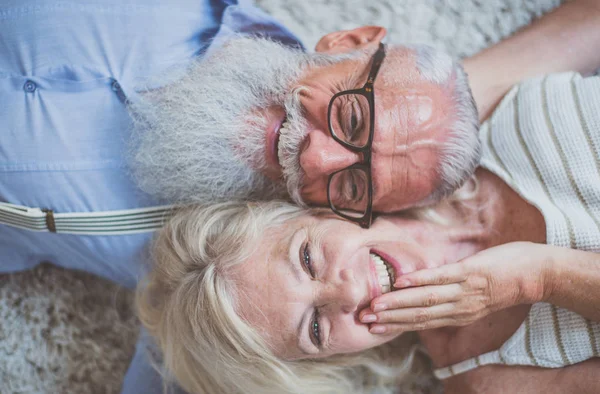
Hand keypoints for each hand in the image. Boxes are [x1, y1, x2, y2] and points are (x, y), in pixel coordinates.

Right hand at [360, 242, 553, 333]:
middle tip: (364, 319)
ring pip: (426, 299)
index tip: (372, 328)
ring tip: (376, 305)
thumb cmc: (504, 282)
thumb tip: (426, 290)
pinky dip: (420, 280)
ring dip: (399, 303)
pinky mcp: (471, 272)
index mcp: (459, 314)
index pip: (421, 322)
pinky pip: (442, 277)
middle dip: (389, 318)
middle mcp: (459, 308)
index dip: (396, 325)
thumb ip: (451, 297)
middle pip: (419, 315)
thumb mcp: (475, 298)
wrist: (536, 274)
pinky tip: (402, 281)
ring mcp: (465, 290)